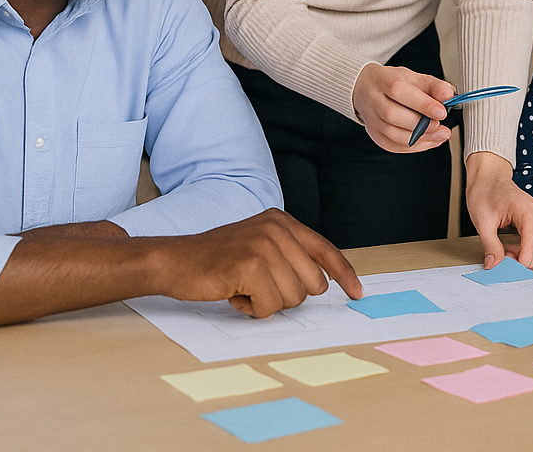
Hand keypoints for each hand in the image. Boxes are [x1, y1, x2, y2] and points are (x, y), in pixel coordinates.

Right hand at [154, 208, 363, 317]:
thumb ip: (289, 256)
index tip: (357, 293)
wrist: (175, 260)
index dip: (345, 275)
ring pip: (293, 298)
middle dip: (289, 296)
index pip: (326, 250)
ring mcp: (264, 245)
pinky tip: (234, 294)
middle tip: (260, 288)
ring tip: (244, 288)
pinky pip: (268, 306)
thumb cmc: (218, 260)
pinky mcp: (249, 265)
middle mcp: (277, 228)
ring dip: (267, 303)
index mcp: (283, 221)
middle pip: (313, 284)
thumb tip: (324, 284)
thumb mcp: (259, 246)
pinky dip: (251, 309)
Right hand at [352, 62, 452, 152]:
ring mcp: (372, 120)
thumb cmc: (393, 83)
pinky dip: (414, 147)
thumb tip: (448, 96)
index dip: (422, 104)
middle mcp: (375, 101)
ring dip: (420, 138)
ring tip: (439, 135)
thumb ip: (434, 86)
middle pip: (393, 116)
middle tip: (440, 126)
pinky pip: (393, 146)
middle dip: (420, 124)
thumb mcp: (415, 78)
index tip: (442, 112)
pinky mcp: (375, 135)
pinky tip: (429, 141)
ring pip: (392, 134)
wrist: (366, 89)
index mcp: (385, 81)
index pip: (400, 92)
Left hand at [464, 152, 532, 268]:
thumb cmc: (485, 192)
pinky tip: (514, 249)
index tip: (518, 268)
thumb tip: (494, 264)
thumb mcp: (483, 221)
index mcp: (526, 209)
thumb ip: (490, 245)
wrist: (487, 178)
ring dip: (529, 254)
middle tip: (507, 263)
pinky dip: (530, 249)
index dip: (527, 255)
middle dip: (527, 257)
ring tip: (508, 254)